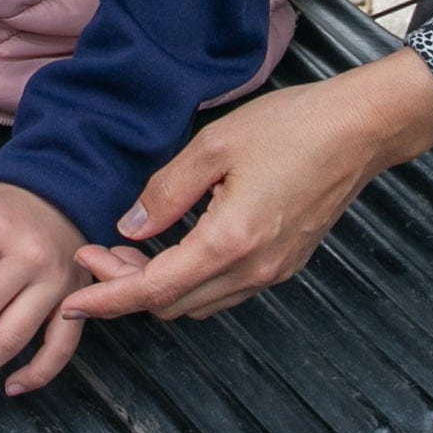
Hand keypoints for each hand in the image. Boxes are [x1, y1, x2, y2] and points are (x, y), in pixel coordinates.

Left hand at [59, 50, 432, 323]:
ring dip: (159, 287)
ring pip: (199, 303)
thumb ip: (165, 192)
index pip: (152, 289)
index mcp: (229, 241)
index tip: (74, 296)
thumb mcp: (213, 146)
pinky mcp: (285, 264)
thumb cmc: (292, 127)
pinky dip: (191, 280)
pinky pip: (225, 289)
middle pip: (172, 305)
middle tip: (97, 251)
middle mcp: (253, 269)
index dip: (106, 296)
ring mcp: (273, 271)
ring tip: (131, 249)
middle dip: (126, 288)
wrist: (359, 130)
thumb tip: (129, 227)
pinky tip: (175, 247)